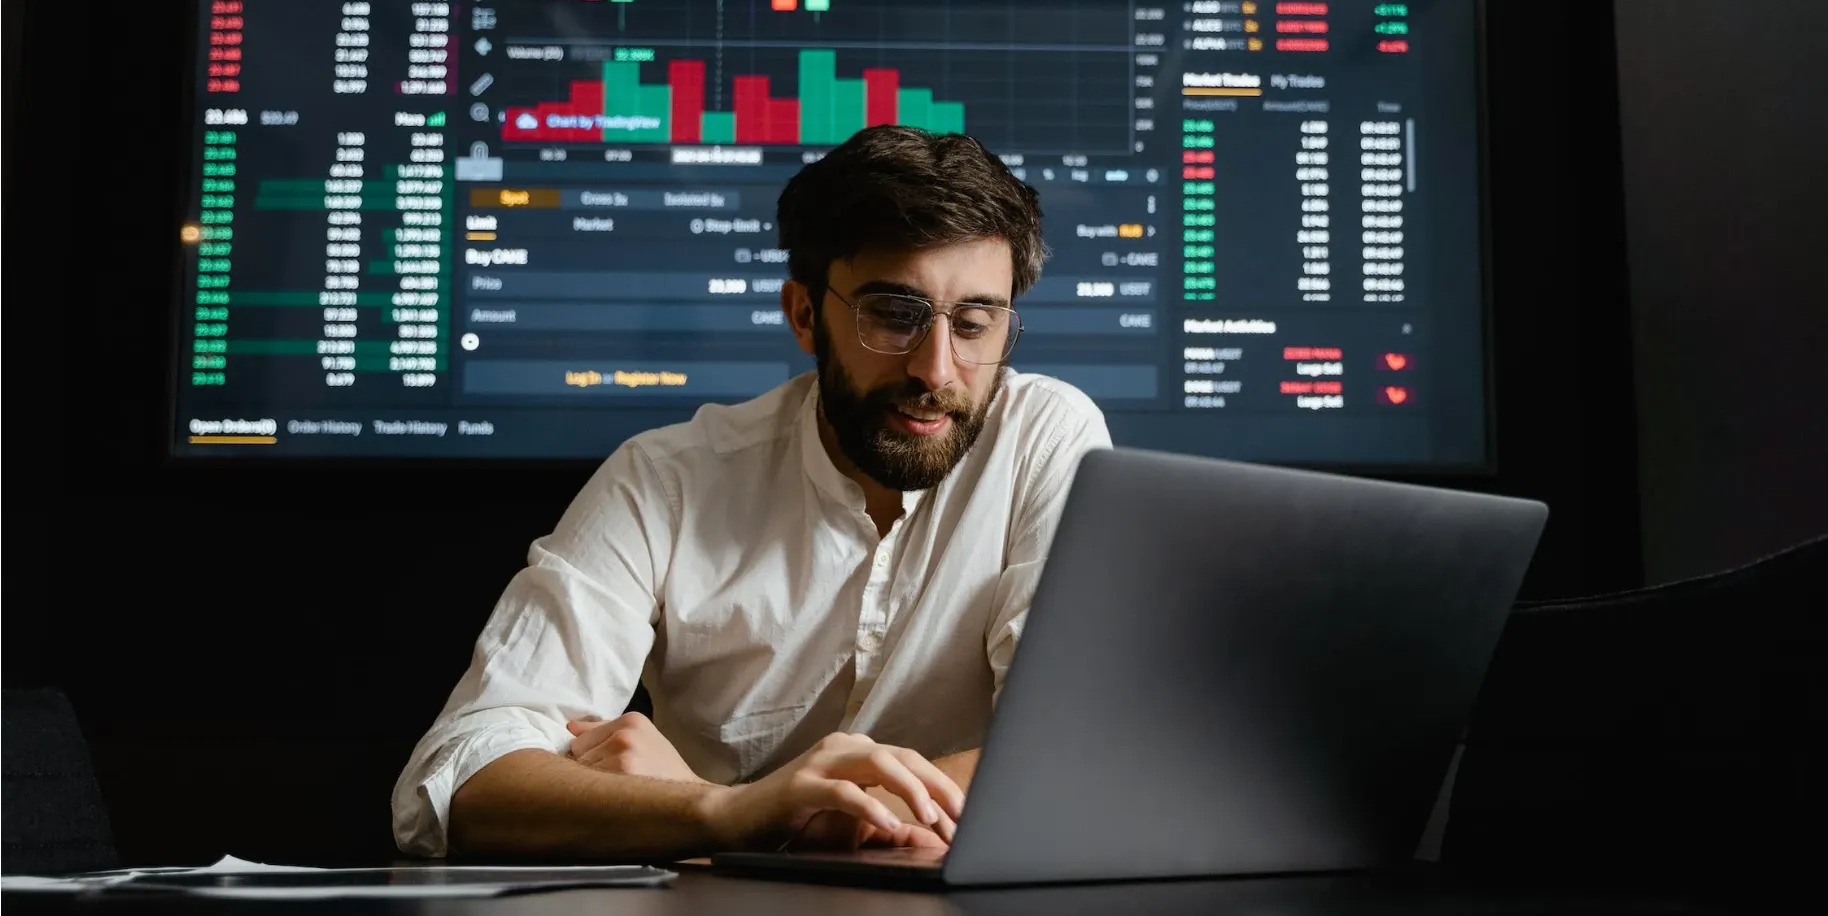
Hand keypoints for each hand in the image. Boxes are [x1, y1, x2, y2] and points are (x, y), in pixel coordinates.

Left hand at [566, 712, 709, 784]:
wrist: (689, 798)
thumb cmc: (663, 770)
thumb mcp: (642, 738)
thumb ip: (604, 730)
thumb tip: (570, 726)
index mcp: (631, 720)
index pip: (580, 739)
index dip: (591, 757)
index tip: (610, 766)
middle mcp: (625, 734)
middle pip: (578, 755)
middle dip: (592, 769)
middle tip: (618, 780)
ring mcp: (623, 755)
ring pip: (582, 773)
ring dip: (595, 785)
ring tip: (619, 791)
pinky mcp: (622, 777)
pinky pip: (590, 788)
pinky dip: (599, 797)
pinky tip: (617, 800)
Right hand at [698, 732, 964, 851]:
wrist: (734, 817)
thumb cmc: (794, 816)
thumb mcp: (845, 812)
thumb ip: (880, 810)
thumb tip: (925, 829)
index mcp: (857, 750)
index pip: (911, 760)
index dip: (941, 786)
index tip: (966, 815)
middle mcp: (842, 748)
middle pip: (903, 757)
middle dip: (938, 786)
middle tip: (962, 816)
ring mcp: (820, 763)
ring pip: (878, 764)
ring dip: (910, 790)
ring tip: (931, 817)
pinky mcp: (800, 786)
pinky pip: (843, 792)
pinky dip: (869, 807)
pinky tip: (888, 823)